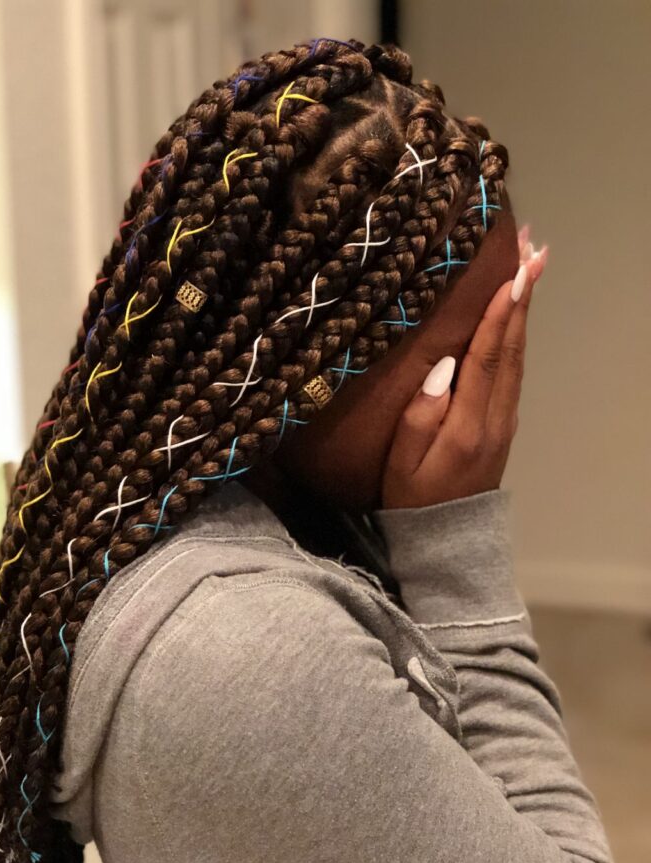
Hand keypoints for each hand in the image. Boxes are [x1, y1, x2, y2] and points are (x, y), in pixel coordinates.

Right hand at [380, 239, 547, 509]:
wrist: (447, 541)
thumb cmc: (412, 499)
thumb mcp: (401, 462)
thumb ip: (420, 414)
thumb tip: (445, 365)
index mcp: (468, 426)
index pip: (487, 359)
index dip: (500, 314)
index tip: (514, 272)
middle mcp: (496, 419)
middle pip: (511, 350)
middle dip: (522, 298)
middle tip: (533, 250)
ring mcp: (505, 422)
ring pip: (518, 357)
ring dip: (524, 311)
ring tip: (529, 268)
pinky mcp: (504, 424)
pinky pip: (513, 370)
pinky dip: (516, 335)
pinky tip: (514, 315)